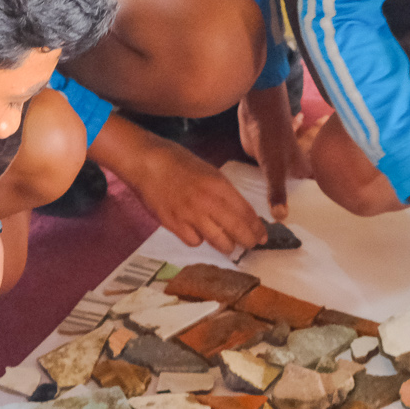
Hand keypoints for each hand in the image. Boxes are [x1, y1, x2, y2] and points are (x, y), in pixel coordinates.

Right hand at [99, 116, 267, 253]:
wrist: (147, 162)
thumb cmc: (178, 163)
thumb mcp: (209, 171)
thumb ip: (224, 192)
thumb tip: (240, 212)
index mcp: (219, 185)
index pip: (246, 212)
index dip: (257, 228)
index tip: (262, 236)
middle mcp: (207, 202)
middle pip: (237, 230)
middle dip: (248, 241)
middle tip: (251, 245)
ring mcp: (190, 215)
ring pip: (219, 241)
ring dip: (227, 246)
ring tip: (228, 245)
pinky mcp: (174, 224)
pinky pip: (194, 242)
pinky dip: (198, 240)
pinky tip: (198, 234)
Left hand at [237, 84, 311, 219]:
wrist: (259, 107)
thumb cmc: (272, 136)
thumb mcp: (274, 167)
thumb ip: (277, 191)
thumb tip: (281, 219)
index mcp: (302, 169)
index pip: (312, 192)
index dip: (315, 208)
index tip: (315, 228)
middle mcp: (295, 166)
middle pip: (298, 188)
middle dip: (297, 203)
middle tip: (292, 229)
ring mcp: (280, 160)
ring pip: (285, 178)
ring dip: (283, 191)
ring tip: (277, 217)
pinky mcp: (266, 154)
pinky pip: (270, 169)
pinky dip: (269, 177)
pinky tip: (260, 192)